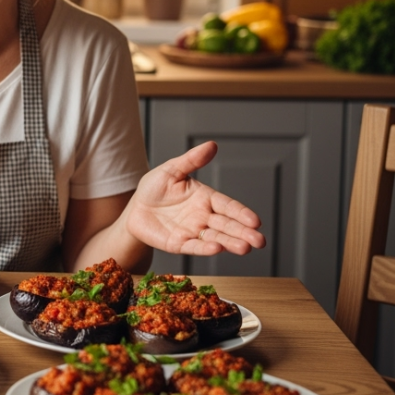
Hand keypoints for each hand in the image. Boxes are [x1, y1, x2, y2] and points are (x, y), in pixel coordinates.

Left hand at [126, 141, 265, 255]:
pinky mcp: (179, 244)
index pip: (228, 206)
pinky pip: (194, 246)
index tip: (256, 221)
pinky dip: (205, 248)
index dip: (241, 213)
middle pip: (227, 225)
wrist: (134, 209)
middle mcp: (204, 217)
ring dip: (231, 243)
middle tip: (260, 241)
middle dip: (244, 233)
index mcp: (206, 198)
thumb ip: (192, 160)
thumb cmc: (154, 188)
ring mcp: (193, 232)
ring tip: (245, 248)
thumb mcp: (171, 170)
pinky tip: (217, 249)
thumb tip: (212, 145)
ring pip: (216, 238)